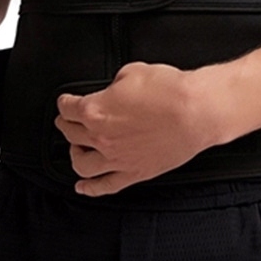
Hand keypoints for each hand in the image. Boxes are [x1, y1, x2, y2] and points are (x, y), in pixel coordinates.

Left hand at [54, 61, 214, 196]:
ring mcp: (116, 159)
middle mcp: (101, 137)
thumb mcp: (132, 71)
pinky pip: (105, 186)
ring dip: (74, 154)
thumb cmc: (169, 91)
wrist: (196, 111)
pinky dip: (90, 189)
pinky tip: (83, 187)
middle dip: (65, 125)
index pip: (68, 108)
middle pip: (70, 134)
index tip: (65, 102)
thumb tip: (114, 89)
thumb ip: (115, 84)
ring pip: (81, 164)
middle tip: (66, 121)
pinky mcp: (134, 173)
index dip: (64, 102)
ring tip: (76, 148)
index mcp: (95, 110)